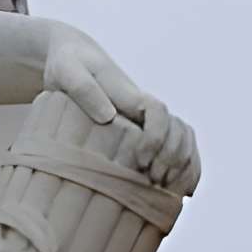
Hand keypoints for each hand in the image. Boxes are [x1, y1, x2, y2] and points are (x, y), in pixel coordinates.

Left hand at [41, 24, 199, 194]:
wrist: (72, 59)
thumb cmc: (67, 64)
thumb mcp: (67, 71)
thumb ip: (84, 89)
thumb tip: (108, 116)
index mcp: (128, 94)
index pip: (157, 111)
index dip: (156, 137)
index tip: (141, 160)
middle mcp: (144, 108)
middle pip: (178, 130)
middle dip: (174, 158)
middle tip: (153, 182)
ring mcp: (146, 120)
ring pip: (183, 140)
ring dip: (183, 165)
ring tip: (166, 191)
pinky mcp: (141, 131)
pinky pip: (174, 148)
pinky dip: (184, 168)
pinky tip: (181, 192)